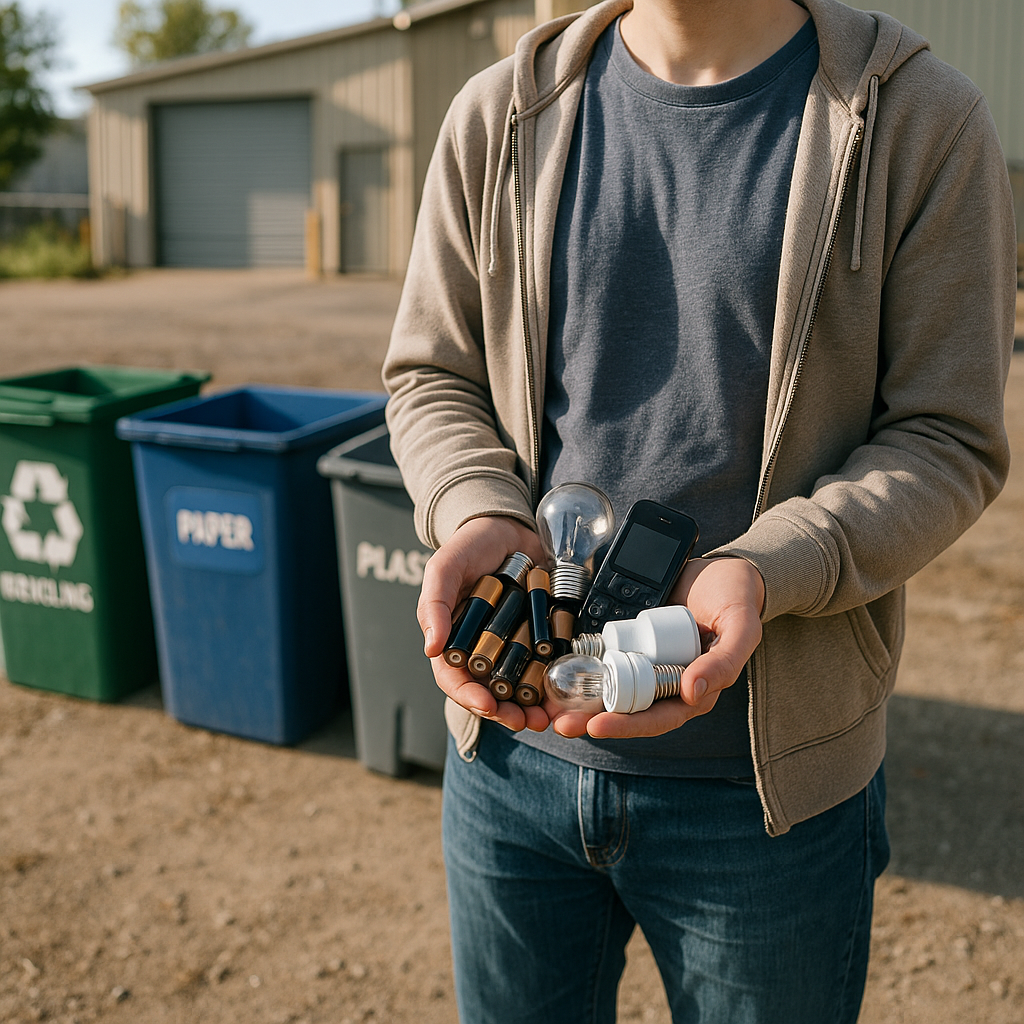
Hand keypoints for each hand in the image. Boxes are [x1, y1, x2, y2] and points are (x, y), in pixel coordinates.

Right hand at [419, 516, 550, 731]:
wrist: (507, 526)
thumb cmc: (468, 547)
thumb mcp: (444, 568)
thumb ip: (435, 605)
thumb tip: (431, 649)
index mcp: (454, 640)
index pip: (455, 679)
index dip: (470, 697)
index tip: (489, 706)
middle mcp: (482, 649)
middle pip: (490, 692)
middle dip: (507, 713)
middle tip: (527, 723)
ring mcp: (513, 644)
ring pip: (520, 686)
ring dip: (533, 707)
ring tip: (548, 718)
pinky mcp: (541, 635)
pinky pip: (547, 664)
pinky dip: (556, 682)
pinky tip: (567, 693)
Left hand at [548, 557, 764, 739]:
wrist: (725, 568)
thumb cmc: (738, 599)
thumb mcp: (741, 627)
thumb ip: (724, 661)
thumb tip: (693, 693)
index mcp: (693, 688)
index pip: (658, 718)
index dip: (627, 725)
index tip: (596, 726)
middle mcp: (666, 679)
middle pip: (626, 708)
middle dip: (592, 718)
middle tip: (560, 722)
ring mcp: (647, 659)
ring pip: (611, 685)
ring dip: (581, 697)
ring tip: (550, 704)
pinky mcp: (632, 638)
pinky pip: (607, 655)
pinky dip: (584, 663)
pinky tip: (559, 667)